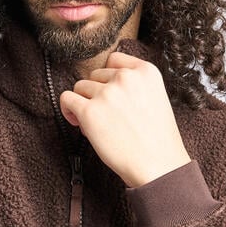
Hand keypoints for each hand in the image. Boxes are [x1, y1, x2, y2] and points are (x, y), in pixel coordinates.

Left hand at [60, 51, 190, 186]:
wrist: (159, 167)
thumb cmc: (157, 139)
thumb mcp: (155, 98)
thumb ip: (134, 84)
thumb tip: (99, 82)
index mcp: (146, 71)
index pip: (114, 60)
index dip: (109, 78)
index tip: (112, 95)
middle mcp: (126, 77)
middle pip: (95, 74)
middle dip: (97, 93)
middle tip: (107, 116)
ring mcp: (107, 93)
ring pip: (80, 87)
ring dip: (84, 103)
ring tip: (98, 123)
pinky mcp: (89, 111)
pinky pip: (66, 98)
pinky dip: (68, 109)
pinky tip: (76, 121)